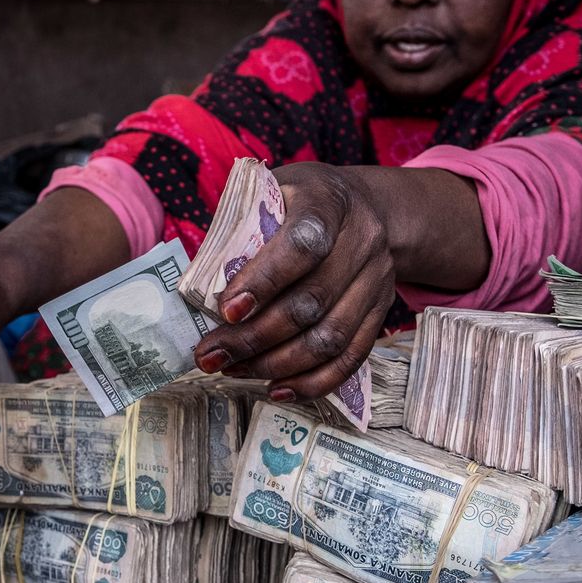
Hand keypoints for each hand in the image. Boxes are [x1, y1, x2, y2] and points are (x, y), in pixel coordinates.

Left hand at [192, 164, 396, 399]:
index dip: (264, 281)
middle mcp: (362, 241)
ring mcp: (377, 279)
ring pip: (331, 337)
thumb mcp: (269, 194)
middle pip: (312, 301)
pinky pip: (351, 357)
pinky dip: (312, 381)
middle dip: (255, 337)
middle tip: (212, 354)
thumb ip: (240, 233)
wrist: (363, 208)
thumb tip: (199, 291)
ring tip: (234, 370)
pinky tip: (276, 388)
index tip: (227, 310)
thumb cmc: (298, 203)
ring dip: (277, 363)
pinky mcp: (381, 311)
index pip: (302, 245)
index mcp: (328, 202)